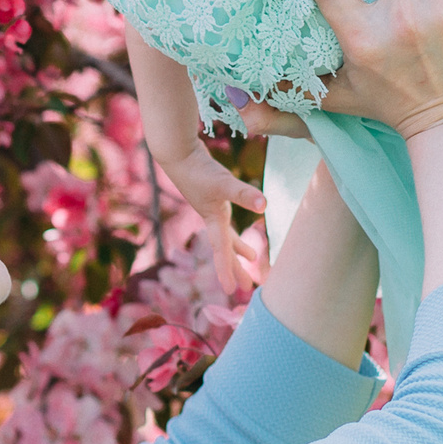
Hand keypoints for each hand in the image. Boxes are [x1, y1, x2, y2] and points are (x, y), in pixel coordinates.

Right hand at [163, 143, 263, 295]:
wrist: (177, 152)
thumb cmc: (198, 170)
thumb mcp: (223, 183)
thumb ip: (243, 193)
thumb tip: (265, 205)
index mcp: (214, 220)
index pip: (222, 252)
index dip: (226, 271)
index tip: (231, 291)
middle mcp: (212, 218)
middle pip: (225, 249)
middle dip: (236, 268)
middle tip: (247, 287)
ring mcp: (211, 208)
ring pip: (227, 235)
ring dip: (238, 248)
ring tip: (252, 258)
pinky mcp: (213, 196)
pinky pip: (225, 220)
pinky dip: (234, 226)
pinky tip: (243, 218)